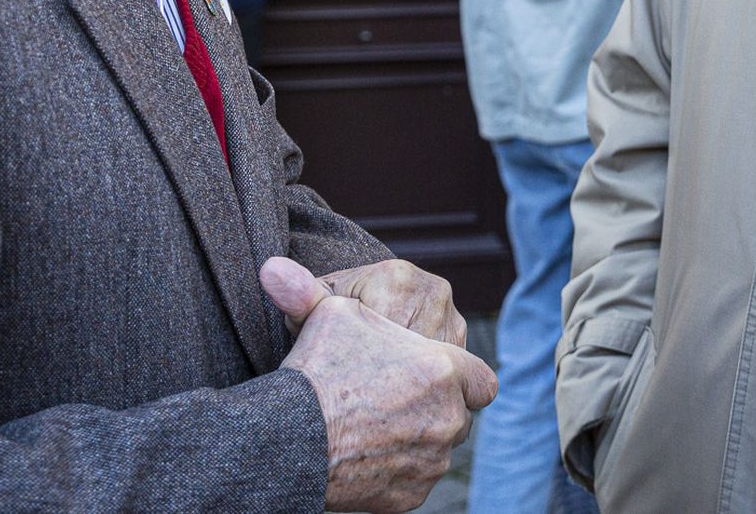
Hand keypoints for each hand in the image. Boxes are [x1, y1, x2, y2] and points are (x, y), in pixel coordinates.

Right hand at [262, 257, 496, 513]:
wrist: (289, 442)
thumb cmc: (316, 370)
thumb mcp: (331, 314)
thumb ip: (330, 290)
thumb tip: (274, 265)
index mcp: (443, 369)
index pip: (482, 379)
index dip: (464, 378)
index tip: (443, 378)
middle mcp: (448, 418)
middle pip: (456, 413)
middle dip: (434, 406)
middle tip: (395, 398)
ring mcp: (431, 462)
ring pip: (436, 447)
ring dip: (417, 436)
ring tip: (375, 423)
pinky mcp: (410, 496)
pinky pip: (415, 478)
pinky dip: (398, 468)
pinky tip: (367, 450)